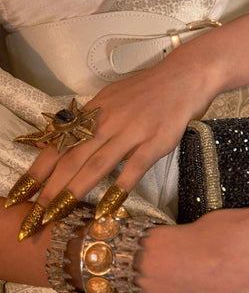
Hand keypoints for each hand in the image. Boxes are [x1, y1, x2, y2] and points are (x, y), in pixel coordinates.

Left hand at [15, 48, 219, 236]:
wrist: (184, 77)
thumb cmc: (148, 90)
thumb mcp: (112, 98)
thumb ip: (90, 120)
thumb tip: (63, 138)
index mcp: (95, 111)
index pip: (59, 143)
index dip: (38, 169)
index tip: (20, 193)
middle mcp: (108, 121)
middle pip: (72, 157)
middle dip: (49, 188)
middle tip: (33, 215)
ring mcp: (132, 132)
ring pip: (96, 164)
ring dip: (74, 190)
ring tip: (56, 214)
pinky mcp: (155, 142)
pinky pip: (133, 168)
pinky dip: (119, 188)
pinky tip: (107, 208)